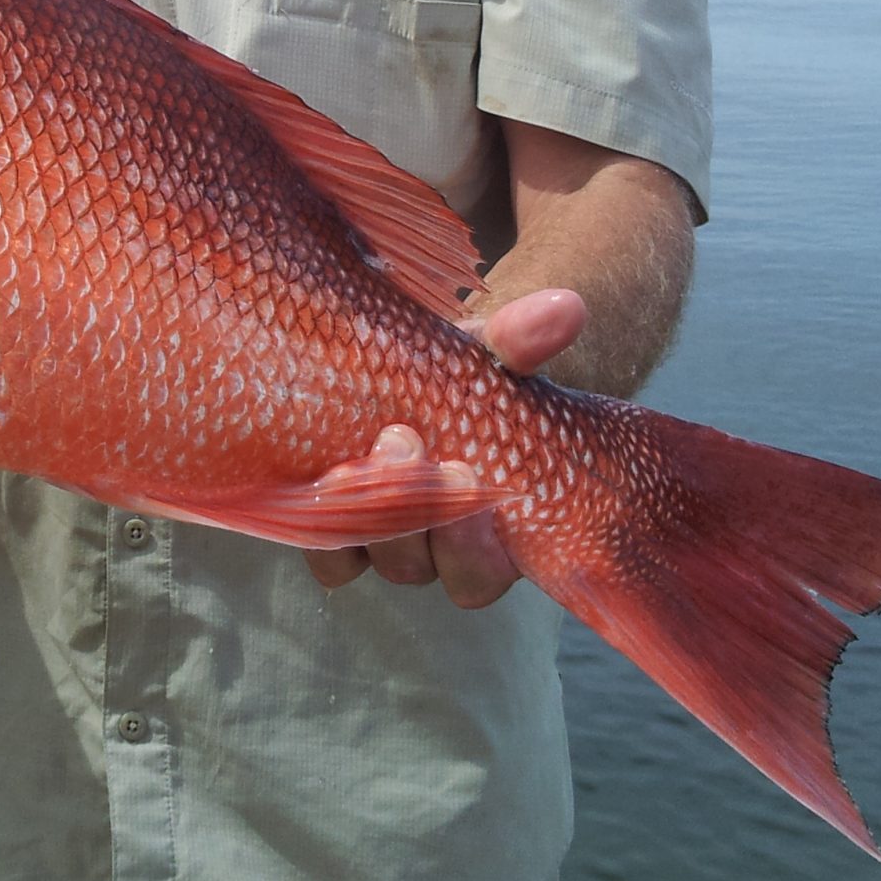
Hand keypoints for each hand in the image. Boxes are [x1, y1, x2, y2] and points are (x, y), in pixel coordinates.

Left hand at [303, 287, 586, 605]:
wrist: (405, 365)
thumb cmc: (462, 368)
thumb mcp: (489, 351)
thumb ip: (522, 340)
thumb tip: (569, 307)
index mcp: (488, 528)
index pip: (478, 573)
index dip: (469, 543)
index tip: (463, 471)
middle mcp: (435, 549)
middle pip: (417, 569)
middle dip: (407, 514)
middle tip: (400, 441)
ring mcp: (382, 542)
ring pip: (366, 558)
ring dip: (360, 514)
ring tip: (354, 453)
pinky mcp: (332, 527)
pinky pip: (325, 554)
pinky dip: (314, 518)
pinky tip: (311, 472)